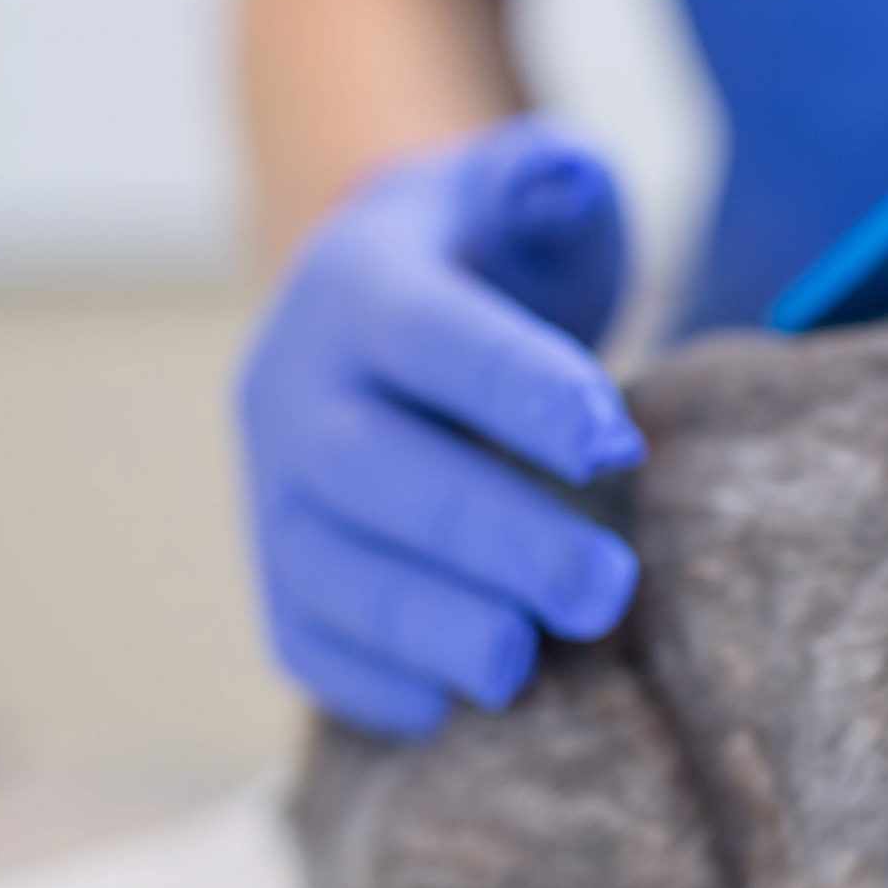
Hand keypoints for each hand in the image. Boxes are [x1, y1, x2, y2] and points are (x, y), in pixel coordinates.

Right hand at [236, 117, 644, 736]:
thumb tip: (562, 179)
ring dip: (424, 625)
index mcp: (357, 283)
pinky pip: (300, 635)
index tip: (616, 445)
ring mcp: (272, 484)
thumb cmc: (492, 249)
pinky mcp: (278, 566)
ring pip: (327, 568)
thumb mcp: (522, 188)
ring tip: (522, 666)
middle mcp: (293, 385)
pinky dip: (363, 679)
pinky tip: (443, 707)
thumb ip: (547, 180)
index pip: (433, 342)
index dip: (521, 394)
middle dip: (493, 537)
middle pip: (379, 474)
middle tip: (607, 588)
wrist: (389, 299)